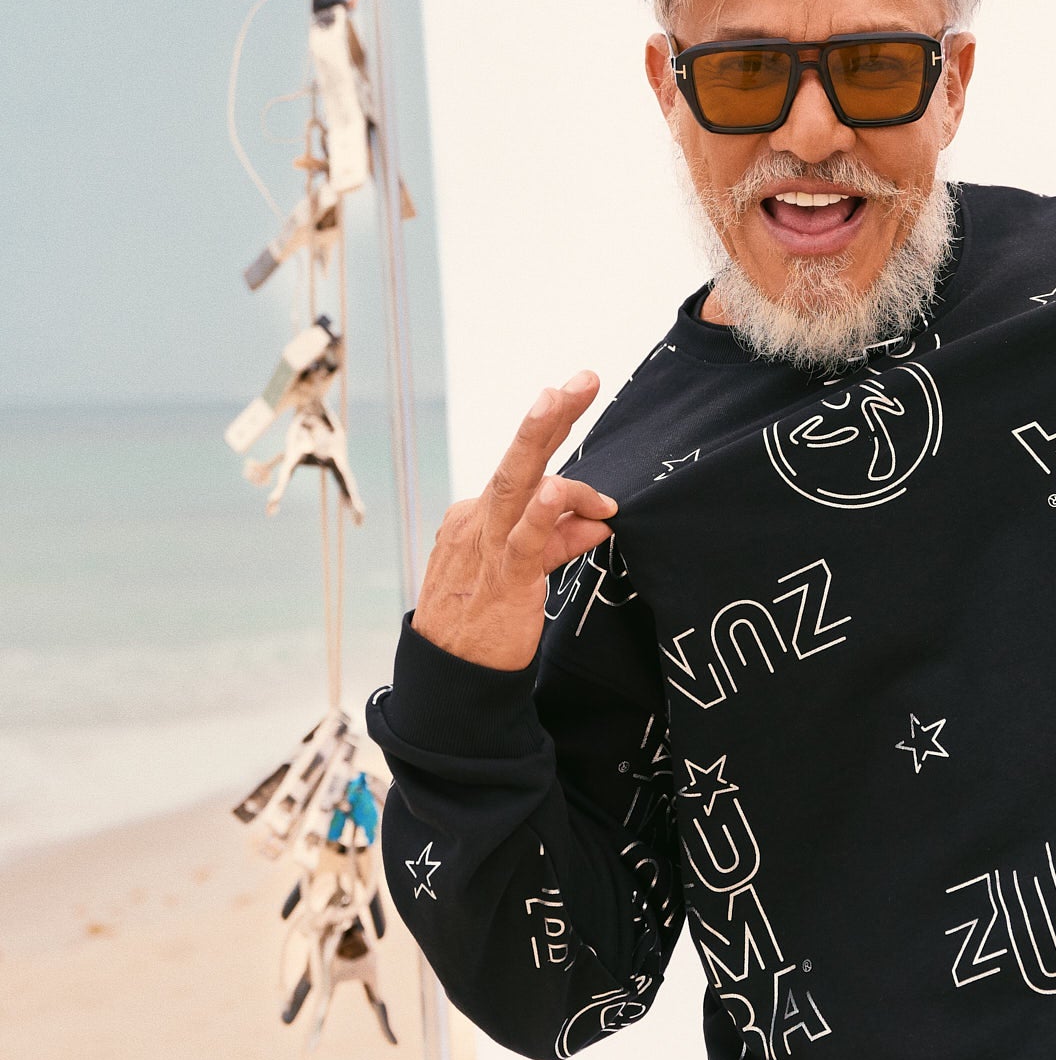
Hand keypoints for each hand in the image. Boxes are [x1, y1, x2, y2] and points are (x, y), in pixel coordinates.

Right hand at [412, 372, 617, 671]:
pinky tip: (558, 491)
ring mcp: (485, 548)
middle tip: (580, 379)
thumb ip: (560, 541)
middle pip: (517, 460)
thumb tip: (601, 520)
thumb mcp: (527, 573)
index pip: (527, 473)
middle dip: (549, 416)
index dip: (559, 442)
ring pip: (514, 484)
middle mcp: (477, 522)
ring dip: (539, 439)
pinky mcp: (502, 580)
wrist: (451, 680)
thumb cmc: (485, 624)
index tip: (583, 409)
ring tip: (560, 398)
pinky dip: (541, 513)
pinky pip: (522, 541)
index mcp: (478, 517)